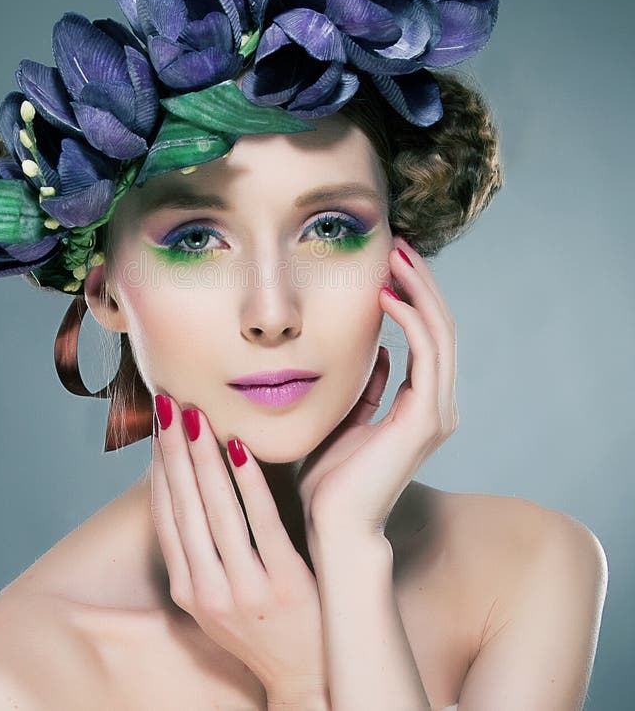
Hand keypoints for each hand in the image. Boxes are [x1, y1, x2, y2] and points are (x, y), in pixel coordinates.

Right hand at [151, 394, 327, 700]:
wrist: (308, 677)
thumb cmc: (263, 625)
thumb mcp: (217, 596)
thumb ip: (202, 550)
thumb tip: (188, 488)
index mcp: (188, 590)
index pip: (165, 516)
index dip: (158, 467)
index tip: (157, 426)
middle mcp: (208, 591)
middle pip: (184, 507)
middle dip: (173, 451)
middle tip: (169, 403)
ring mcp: (245, 590)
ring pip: (217, 511)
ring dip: (203, 458)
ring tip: (197, 415)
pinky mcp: (285, 584)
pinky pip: (263, 523)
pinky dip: (250, 483)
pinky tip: (241, 448)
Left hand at [297, 236, 458, 541]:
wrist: (332, 527)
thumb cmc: (330, 480)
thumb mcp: (346, 418)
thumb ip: (367, 387)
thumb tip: (376, 354)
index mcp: (420, 406)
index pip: (428, 338)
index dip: (413, 297)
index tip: (389, 263)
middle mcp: (437, 406)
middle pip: (440, 327)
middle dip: (421, 282)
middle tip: (398, 245)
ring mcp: (436, 412)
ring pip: (440, 333)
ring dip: (419, 290)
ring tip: (395, 256)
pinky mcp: (424, 419)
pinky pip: (426, 354)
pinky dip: (410, 319)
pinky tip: (384, 295)